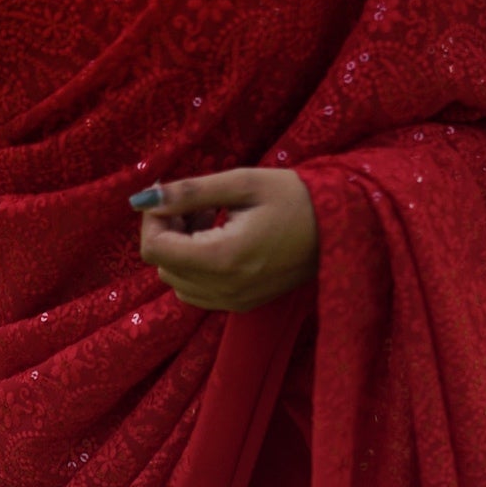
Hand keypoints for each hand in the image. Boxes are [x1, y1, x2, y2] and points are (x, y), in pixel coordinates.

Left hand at [134, 165, 317, 311]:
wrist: (343, 228)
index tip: (173, 196)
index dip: (153, 219)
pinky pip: (198, 292)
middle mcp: (225, 288)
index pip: (155, 249)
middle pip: (162, 265)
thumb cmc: (296, 198)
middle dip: (168, 231)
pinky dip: (196, 267)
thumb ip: (189, 192)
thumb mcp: (242, 182)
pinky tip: (220, 240)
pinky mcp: (242, 304)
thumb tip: (143, 198)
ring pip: (177, 281)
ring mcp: (234, 301)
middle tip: (196, 204)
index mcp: (222, 258)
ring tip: (210, 220)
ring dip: (181, 250)